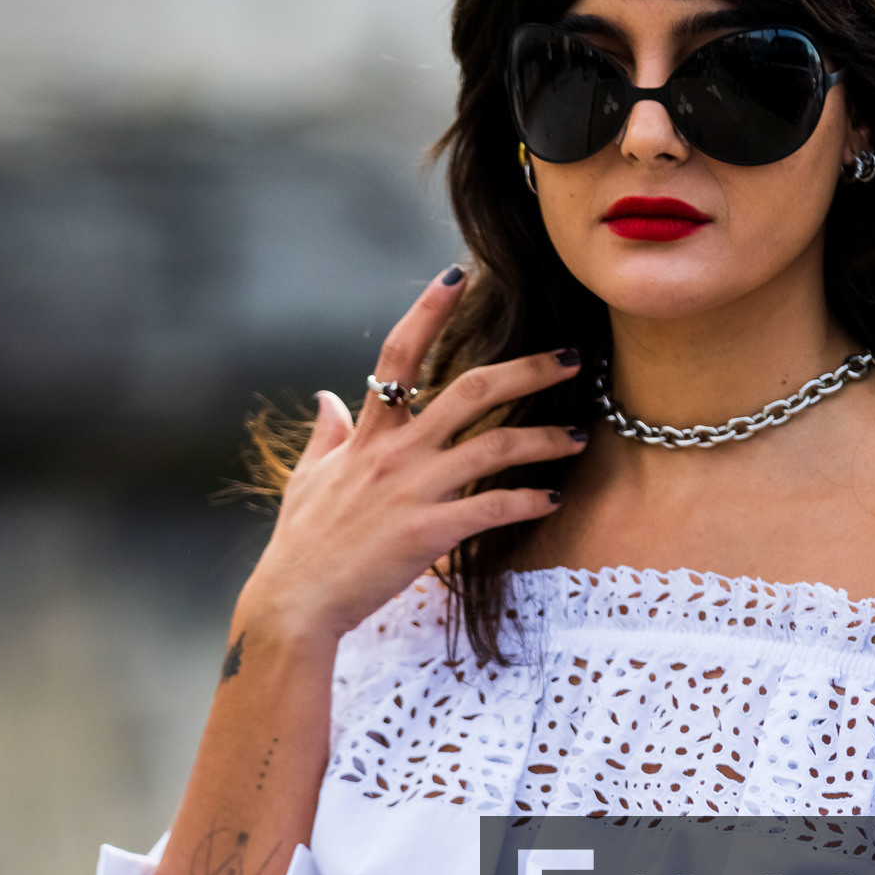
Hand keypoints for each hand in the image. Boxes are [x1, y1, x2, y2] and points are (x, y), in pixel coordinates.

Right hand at [238, 266, 587, 643]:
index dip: (427, 309)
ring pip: (496, 447)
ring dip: (545, 438)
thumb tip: (328, 397)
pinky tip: (552, 500)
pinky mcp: (431, 532)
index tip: (456, 273)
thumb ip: (327, 434)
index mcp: (369, 433)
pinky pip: (494, 508)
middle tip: (569, 357)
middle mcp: (397, 452)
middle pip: (471, 389)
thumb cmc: (302, 544)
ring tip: (577, 435)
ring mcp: (415, 490)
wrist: (296, 601)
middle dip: (527, 369)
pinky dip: (529, 501)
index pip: (398, 354)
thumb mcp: (308, 478)